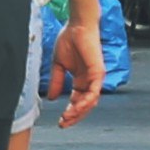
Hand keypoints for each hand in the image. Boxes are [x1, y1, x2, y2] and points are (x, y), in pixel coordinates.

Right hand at [51, 11, 105, 125]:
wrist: (77, 26)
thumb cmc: (70, 40)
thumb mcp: (58, 65)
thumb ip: (56, 81)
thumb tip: (51, 98)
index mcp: (80, 79)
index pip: (76, 100)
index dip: (69, 111)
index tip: (60, 120)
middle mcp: (89, 81)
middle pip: (84, 105)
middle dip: (74, 116)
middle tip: (63, 123)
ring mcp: (95, 78)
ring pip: (90, 102)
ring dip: (79, 112)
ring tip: (67, 117)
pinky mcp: (98, 73)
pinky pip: (94, 92)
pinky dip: (86, 101)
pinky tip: (76, 107)